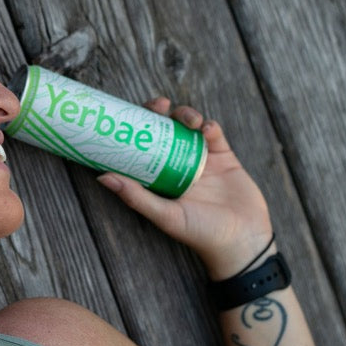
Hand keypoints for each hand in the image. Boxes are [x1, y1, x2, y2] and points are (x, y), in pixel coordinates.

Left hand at [97, 98, 272, 278]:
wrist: (243, 240)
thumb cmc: (201, 234)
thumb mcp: (165, 215)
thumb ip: (136, 197)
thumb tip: (101, 177)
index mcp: (160, 177)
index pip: (141, 146)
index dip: (135, 128)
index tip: (129, 115)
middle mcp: (178, 165)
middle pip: (164, 129)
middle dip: (159, 112)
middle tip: (158, 105)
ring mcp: (202, 159)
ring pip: (189, 126)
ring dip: (186, 115)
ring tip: (189, 120)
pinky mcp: (224, 157)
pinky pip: (214, 134)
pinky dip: (210, 126)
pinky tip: (206, 129)